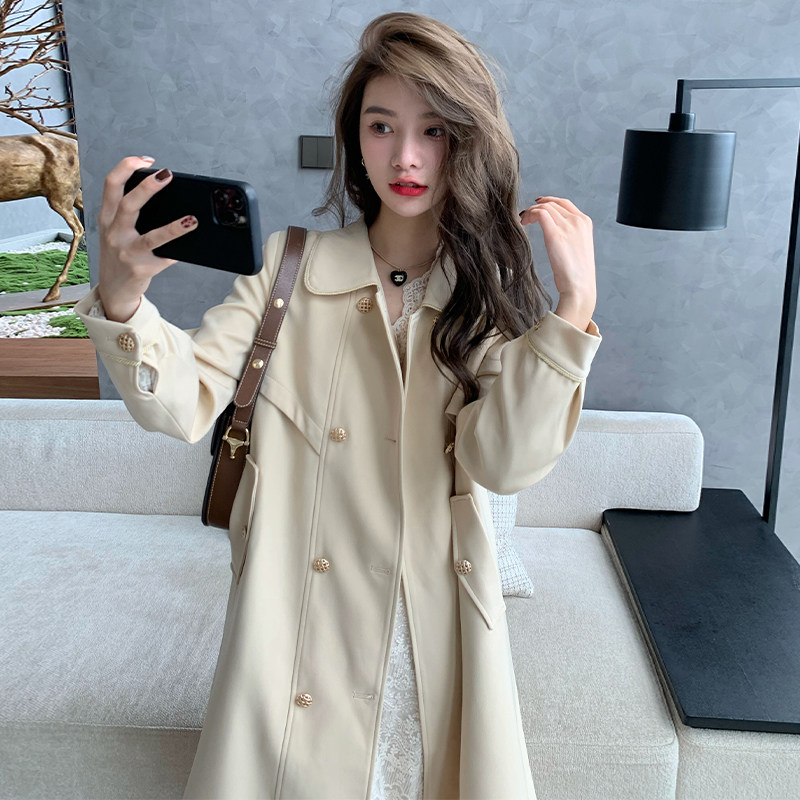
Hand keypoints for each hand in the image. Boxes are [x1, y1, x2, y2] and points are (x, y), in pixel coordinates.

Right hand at [96, 156, 197, 321]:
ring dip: (173, 228)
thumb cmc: (120, 253)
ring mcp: (127, 252)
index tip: (147, 160)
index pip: (111, 184)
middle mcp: (113, 233)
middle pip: (129, 204)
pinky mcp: (141, 269)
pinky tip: (190, 246)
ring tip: (191, 220)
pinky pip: (165, 258)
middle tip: (167, 175)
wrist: (114, 289)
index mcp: (106, 217)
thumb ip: (129, 212)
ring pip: (151, 237)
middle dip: (147, 187)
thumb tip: (162, 191)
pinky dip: (178, 251)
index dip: (127, 167)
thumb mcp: (116, 229)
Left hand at [519, 196, 596, 310]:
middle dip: (536, 207)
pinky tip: (524, 223)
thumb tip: (556, 234)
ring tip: (523, 221)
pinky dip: (530, 215)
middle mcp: (578, 221)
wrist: (579, 287)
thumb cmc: (577, 274)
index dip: (549, 201)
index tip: (537, 204)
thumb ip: (570, 236)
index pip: (564, 203)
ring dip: (531, 212)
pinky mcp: (555, 234)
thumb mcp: (578, 249)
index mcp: (585, 223)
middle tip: (525, 216)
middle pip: (553, 204)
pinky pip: (540, 214)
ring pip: (545, 207)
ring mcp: (568, 226)